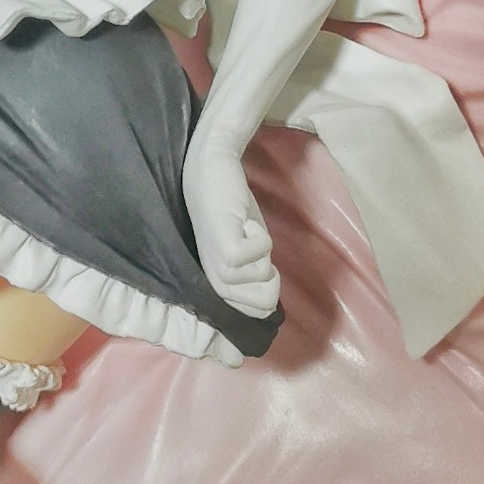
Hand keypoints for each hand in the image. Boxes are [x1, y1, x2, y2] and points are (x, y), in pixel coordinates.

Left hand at [181, 136, 278, 319]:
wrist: (212, 172)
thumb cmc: (233, 211)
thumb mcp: (250, 253)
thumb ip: (257, 278)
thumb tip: (271, 305)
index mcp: (221, 287)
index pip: (260, 311)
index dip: (270, 283)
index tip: (252, 253)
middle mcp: (216, 282)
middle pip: (265, 303)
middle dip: (269, 269)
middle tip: (249, 242)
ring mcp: (219, 268)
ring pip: (265, 276)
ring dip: (262, 246)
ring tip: (242, 228)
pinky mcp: (226, 251)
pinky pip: (264, 253)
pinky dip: (261, 234)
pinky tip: (242, 221)